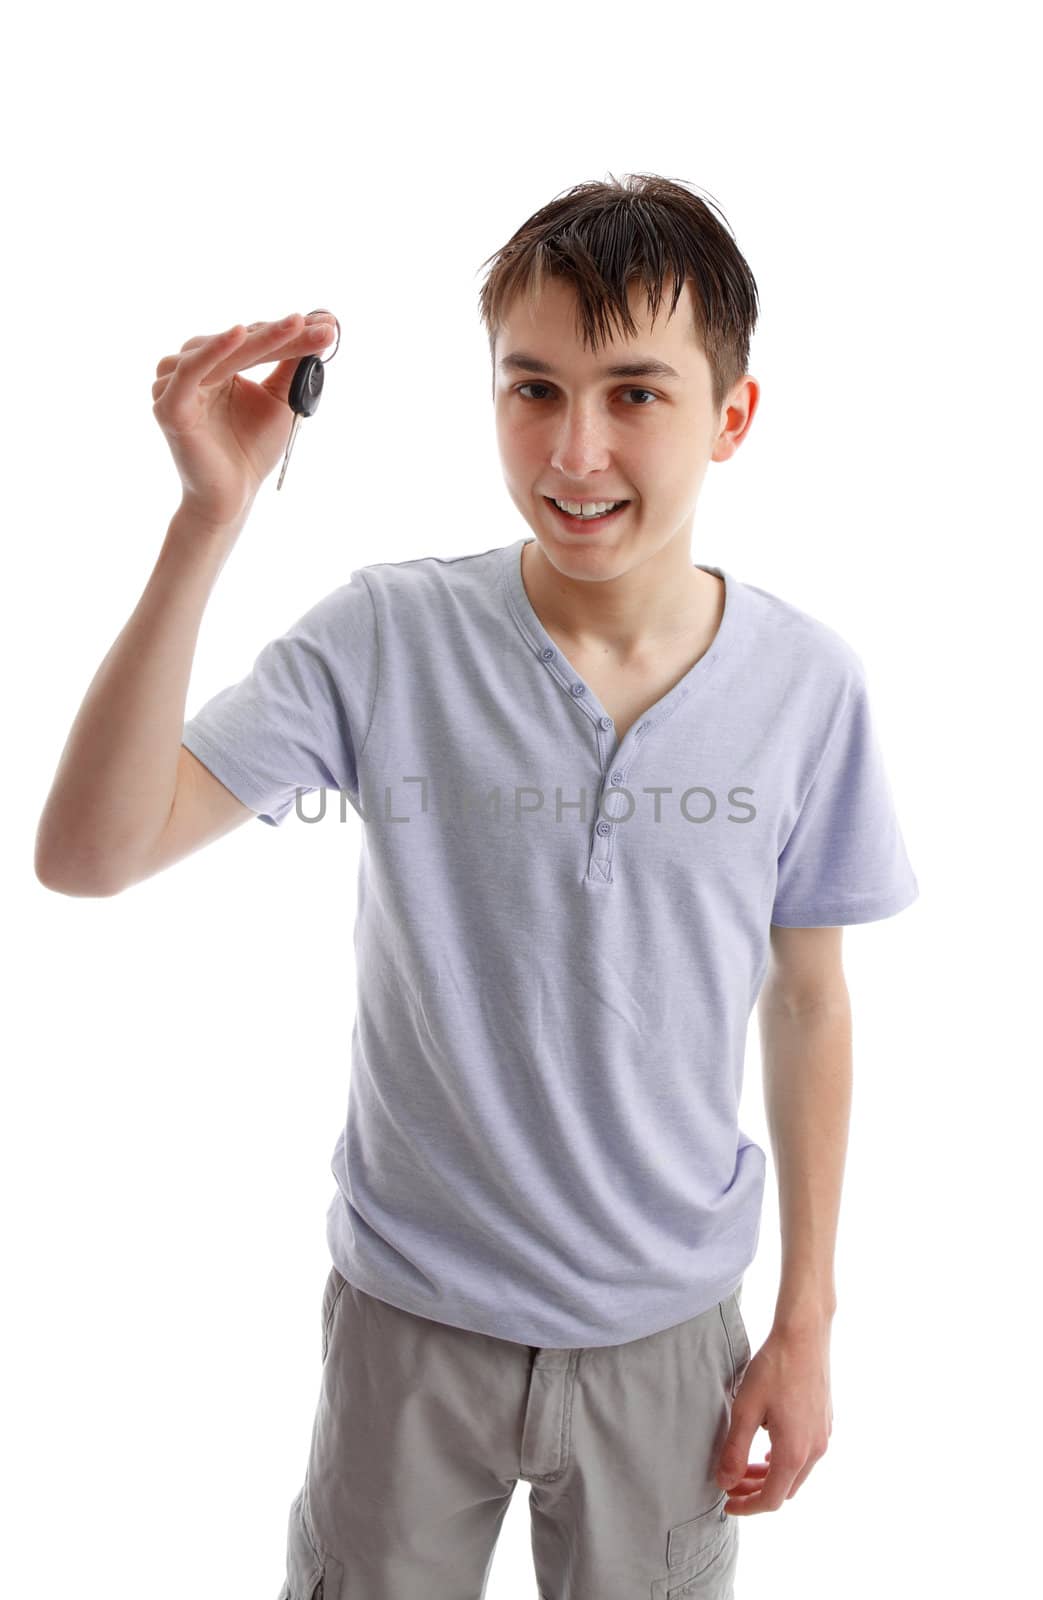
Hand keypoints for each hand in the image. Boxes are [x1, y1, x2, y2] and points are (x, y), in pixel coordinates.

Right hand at [151, 312, 336, 528]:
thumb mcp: (279, 401)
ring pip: (223, 350)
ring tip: (296, 325)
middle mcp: (190, 368)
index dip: (291, 332)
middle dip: (285, 333)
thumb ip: (290, 365)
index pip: (254, 339)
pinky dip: (214, 350)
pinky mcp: (169, 404)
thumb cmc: (251, 450)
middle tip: (326, 326)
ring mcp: (175, 384)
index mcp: (213, 365)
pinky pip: (192, 369)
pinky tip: (238, 334)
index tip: (330, 324)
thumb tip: (319, 329)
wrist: (233, 496)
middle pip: (242, 342)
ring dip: (262, 338)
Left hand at [713, 1322, 833, 1513]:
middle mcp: (814, 1450)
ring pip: (796, 1474)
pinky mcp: (824, 1423)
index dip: (747, 1506)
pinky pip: (805, 1457)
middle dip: (755, 1492)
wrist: (804, 1335)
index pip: (771, 1499)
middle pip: (785, 1489)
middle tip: (729, 1482)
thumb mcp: (745, 1409)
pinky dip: (783, 1462)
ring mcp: (823, 1437)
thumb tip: (724, 1482)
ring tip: (743, 1467)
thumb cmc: (774, 1368)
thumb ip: (735, 1450)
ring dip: (769, 1477)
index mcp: (794, 1452)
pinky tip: (766, 1449)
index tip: (726, 1504)